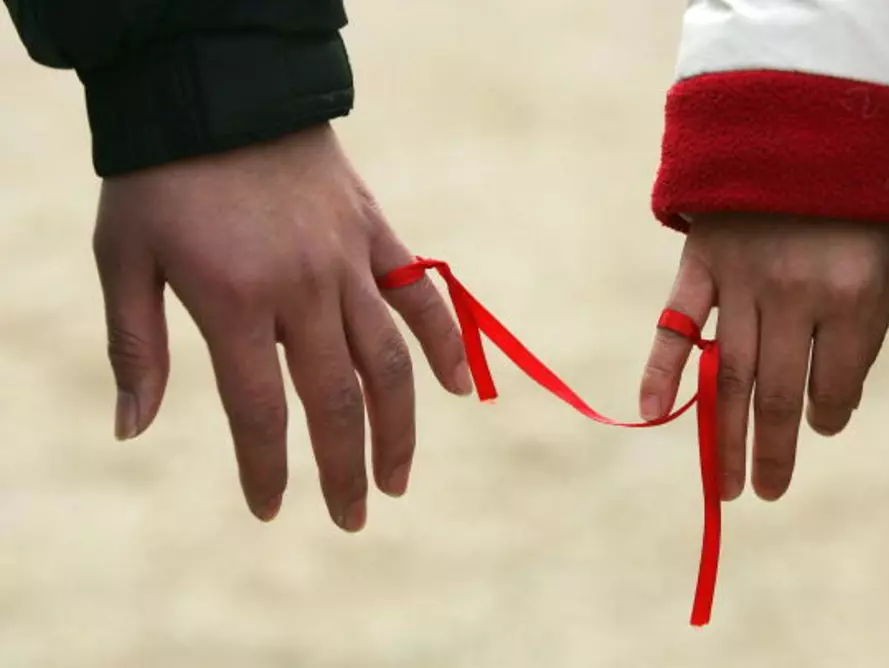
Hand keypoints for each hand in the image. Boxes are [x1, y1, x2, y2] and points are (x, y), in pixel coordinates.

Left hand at [93, 124, 471, 528]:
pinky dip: (443, 342)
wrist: (221, 92)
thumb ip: (135, 347)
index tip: (272, 509)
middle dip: (344, 470)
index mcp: (234, 301)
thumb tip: (132, 431)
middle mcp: (302, 290)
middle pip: (336, 401)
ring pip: (388, 362)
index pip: (258, 411)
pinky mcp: (375, 234)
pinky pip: (421, 295)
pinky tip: (455, 388)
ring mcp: (348, 262)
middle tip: (353, 517)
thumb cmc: (162, 178)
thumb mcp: (123, 257)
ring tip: (399, 478)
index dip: (266, 469)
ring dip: (399, 428)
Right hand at [639, 215, 888, 500]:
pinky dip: (659, 370)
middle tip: (764, 493)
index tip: (824, 423)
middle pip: (775, 396)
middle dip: (771, 453)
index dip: (830, 415)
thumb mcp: (883, 266)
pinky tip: (648, 414)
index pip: (833, 386)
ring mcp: (740, 280)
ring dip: (724, 436)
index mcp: (849, 297)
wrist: (813, 125)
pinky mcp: (701, 262)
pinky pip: (675, 324)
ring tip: (725, 485)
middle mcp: (790, 295)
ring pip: (728, 376)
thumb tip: (824, 407)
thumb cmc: (859, 208)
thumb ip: (858, 334)